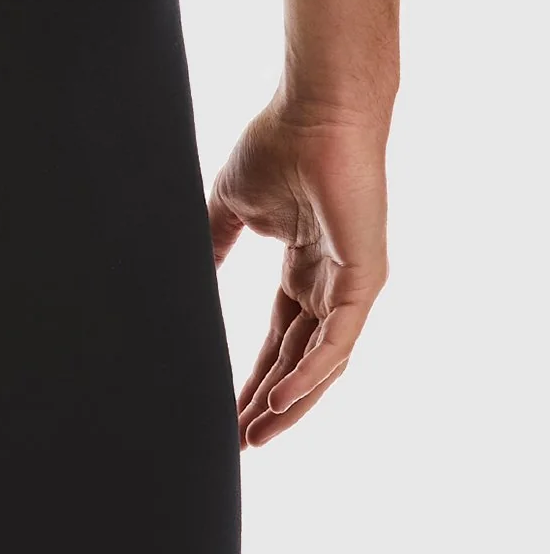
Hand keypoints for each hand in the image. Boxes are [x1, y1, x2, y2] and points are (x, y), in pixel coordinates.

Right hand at [208, 102, 388, 447]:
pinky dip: (310, 375)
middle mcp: (330, 283)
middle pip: (300, 363)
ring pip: (321, 364)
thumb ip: (213, 245)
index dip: (254, 377)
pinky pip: (337, 342)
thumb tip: (188, 275)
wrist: (311, 112)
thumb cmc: (276, 145)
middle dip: (269, 404)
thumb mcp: (229, 208)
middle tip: (238, 441)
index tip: (226, 410)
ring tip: (255, 435)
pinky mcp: (364, 277)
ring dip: (289, 404)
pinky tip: (278, 401)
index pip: (279, 340)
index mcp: (303, 270)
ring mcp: (351, 283)